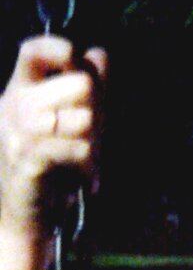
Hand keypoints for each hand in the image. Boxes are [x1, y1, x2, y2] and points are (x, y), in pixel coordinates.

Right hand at [0, 36, 106, 241]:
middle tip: (94, 137)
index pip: (32, 50)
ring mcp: (18, 133)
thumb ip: (84, 88)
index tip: (76, 60)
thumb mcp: (66, 123)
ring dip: (97, 143)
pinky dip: (90, 166)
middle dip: (101, 111)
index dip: (58, 48)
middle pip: (79, 84)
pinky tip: (86, 179)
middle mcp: (14, 106)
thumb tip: (99, 53)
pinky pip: (78, 149)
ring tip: (89, 161)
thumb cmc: (47, 171)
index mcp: (20, 91)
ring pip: (83, 117)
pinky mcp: (28, 160)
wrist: (21, 221)